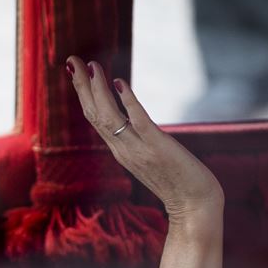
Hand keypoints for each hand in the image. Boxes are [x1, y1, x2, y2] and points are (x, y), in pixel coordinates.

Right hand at [64, 56, 222, 225]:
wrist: (194, 207)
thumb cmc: (178, 182)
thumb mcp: (150, 158)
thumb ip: (137, 141)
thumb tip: (131, 121)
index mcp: (119, 150)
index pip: (93, 117)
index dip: (82, 93)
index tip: (74, 70)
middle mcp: (122, 149)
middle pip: (94, 113)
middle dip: (82, 85)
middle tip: (72, 60)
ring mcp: (137, 149)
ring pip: (108, 116)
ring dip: (97, 89)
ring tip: (92, 66)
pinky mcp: (156, 147)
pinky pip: (137, 121)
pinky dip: (127, 101)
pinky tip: (120, 83)